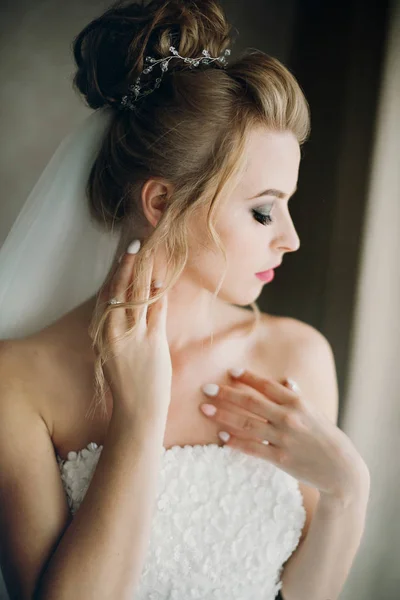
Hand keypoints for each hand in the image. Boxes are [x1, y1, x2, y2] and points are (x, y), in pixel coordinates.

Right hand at [95, 240, 171, 419]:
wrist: (138, 409)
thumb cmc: (126, 382)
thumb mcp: (111, 353)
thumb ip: (115, 330)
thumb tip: (124, 308)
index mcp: (101, 333)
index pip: (106, 295)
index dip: (114, 273)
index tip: (121, 256)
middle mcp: (113, 331)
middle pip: (119, 289)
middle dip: (128, 264)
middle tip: (134, 243)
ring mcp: (133, 335)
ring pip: (137, 294)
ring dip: (144, 271)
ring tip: (148, 252)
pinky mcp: (152, 341)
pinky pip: (156, 309)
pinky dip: (159, 293)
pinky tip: (162, 278)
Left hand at [199, 369, 367, 498]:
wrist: (341, 470)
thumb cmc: (326, 437)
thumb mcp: (314, 412)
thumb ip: (296, 396)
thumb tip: (284, 380)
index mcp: (298, 403)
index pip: (267, 385)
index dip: (248, 377)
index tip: (231, 372)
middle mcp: (289, 417)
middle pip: (251, 402)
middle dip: (226, 394)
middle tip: (205, 388)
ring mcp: (283, 438)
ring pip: (246, 424)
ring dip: (223, 416)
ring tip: (204, 409)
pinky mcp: (280, 458)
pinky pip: (252, 448)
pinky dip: (236, 442)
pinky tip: (221, 437)